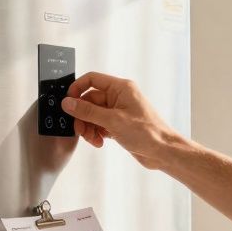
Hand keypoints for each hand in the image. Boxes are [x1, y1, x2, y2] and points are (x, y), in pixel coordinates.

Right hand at [61, 73, 180, 169]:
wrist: (163, 151)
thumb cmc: (147, 132)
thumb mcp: (112, 120)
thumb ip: (87, 111)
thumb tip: (69, 103)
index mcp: (120, 88)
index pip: (92, 79)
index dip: (77, 88)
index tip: (68, 102)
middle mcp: (119, 97)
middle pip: (90, 100)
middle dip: (83, 116)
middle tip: (81, 129)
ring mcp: (119, 111)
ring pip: (93, 115)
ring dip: (89, 127)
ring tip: (93, 139)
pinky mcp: (119, 124)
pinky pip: (100, 125)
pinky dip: (96, 133)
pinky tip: (100, 141)